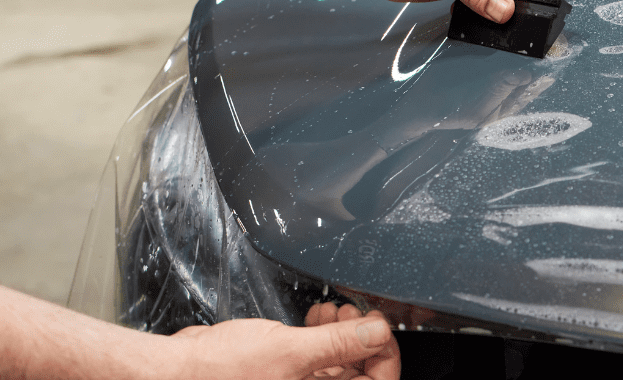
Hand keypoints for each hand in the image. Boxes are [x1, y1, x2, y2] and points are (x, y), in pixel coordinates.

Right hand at [168, 305, 398, 379]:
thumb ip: (337, 343)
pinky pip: (315, 359)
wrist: (175, 373)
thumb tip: (378, 333)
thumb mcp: (289, 352)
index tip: (379, 328)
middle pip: (359, 373)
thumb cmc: (219, 374)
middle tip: (355, 314)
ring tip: (333, 312)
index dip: (384, 355)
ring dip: (342, 334)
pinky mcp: (281, 375)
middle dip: (362, 339)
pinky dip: (321, 337)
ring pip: (338, 364)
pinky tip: (315, 317)